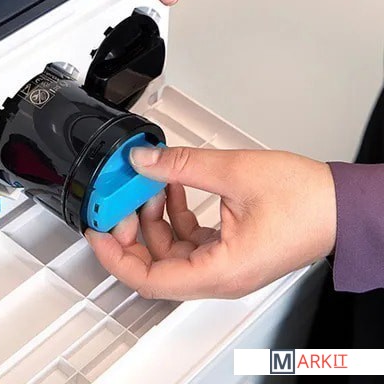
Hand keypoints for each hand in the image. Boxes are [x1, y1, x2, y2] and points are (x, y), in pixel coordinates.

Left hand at [85, 147, 336, 300]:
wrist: (343, 205)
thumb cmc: (308, 201)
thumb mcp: (234, 172)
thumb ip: (181, 165)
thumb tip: (143, 161)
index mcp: (219, 270)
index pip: (149, 279)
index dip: (116, 257)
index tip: (98, 234)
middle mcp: (220, 276)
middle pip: (156, 266)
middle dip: (133, 233)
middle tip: (120, 205)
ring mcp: (225, 265)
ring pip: (172, 251)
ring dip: (156, 218)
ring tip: (153, 184)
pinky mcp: (231, 250)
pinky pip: (191, 240)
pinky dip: (177, 215)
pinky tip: (174, 187)